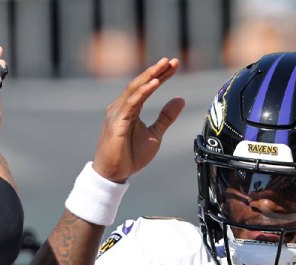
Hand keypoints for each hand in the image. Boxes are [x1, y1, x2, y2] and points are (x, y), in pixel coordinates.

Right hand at [92, 57, 185, 183]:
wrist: (115, 174)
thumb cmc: (130, 156)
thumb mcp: (155, 134)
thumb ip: (166, 117)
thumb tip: (181, 99)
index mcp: (130, 108)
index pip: (146, 87)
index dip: (160, 75)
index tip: (174, 64)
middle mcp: (121, 106)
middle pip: (140, 84)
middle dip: (156, 71)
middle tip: (171, 60)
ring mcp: (117, 113)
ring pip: (135, 89)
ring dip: (150, 76)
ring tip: (164, 65)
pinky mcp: (116, 122)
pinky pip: (131, 103)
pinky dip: (143, 92)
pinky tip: (155, 83)